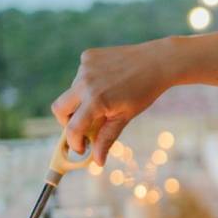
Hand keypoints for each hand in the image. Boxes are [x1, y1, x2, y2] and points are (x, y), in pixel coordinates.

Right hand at [52, 38, 175, 164]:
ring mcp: (85, 67)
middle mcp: (85, 82)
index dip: (74, 142)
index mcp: (96, 100)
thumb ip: (107, 138)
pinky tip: (108, 81)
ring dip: (81, 100)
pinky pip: (80, 75)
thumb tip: (97, 161)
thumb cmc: (144, 91)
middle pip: (59, 109)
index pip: (72, 128)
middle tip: (83, 126)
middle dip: (66, 121)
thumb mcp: (125, 117)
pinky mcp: (87, 56)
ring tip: (106, 97)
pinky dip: (87, 83)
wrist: (157, 61)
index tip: (81, 148)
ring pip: (71, 91)